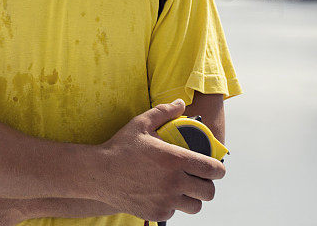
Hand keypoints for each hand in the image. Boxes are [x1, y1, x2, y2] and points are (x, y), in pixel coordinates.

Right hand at [95, 99, 225, 221]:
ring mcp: (165, 200)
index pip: (213, 170)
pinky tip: (163, 195)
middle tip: (198, 179)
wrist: (97, 174)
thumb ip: (164, 112)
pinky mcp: (156, 214)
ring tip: (183, 190)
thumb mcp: (141, 124)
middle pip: (209, 192)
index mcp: (175, 159)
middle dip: (207, 185)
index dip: (218, 170)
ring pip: (195, 206)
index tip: (215, 169)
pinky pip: (175, 212)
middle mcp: (174, 182)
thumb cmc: (120, 147)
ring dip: (192, 198)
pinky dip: (173, 205)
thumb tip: (181, 103)